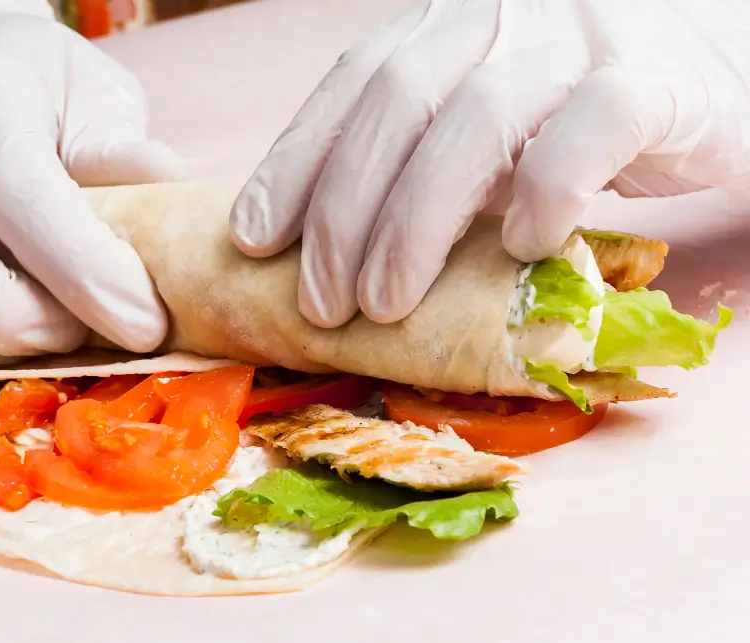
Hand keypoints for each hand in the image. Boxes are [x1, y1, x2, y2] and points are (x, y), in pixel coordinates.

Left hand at [230, 0, 749, 327]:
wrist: (723, 61)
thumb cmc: (589, 103)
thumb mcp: (491, 119)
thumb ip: (426, 155)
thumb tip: (335, 244)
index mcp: (452, 26)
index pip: (354, 85)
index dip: (294, 161)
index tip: (251, 237)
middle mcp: (503, 17)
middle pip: (397, 105)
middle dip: (344, 212)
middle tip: (319, 301)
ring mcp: (579, 38)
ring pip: (475, 121)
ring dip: (416, 222)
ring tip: (384, 303)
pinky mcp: (655, 80)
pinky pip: (587, 129)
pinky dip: (544, 190)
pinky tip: (520, 248)